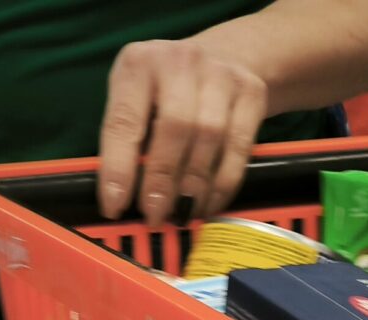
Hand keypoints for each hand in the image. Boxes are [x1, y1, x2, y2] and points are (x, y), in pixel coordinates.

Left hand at [98, 39, 266, 225]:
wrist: (227, 55)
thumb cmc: (168, 88)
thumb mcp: (138, 97)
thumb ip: (131, 137)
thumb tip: (126, 196)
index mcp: (138, 64)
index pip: (124, 122)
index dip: (118, 168)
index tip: (115, 206)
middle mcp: (180, 62)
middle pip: (174, 128)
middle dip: (163, 180)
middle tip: (156, 216)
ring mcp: (221, 75)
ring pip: (210, 138)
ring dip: (195, 185)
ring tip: (184, 213)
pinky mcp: (252, 92)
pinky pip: (239, 146)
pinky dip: (224, 181)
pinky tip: (211, 202)